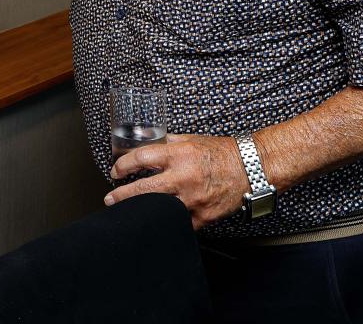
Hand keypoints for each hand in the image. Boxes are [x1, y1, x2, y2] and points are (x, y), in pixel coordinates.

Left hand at [104, 134, 249, 229]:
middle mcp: (184, 177)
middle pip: (144, 189)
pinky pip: (180, 223)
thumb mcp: (191, 140)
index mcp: (179, 155)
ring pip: (158, 210)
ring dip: (141, 211)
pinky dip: (169, 222)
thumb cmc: (222, 153)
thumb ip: (168, 142)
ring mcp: (193, 199)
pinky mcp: (203, 216)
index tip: (115, 171)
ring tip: (129, 211)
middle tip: (110, 198)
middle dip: (122, 195)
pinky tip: (158, 221)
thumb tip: (146, 141)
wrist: (252, 169)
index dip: (123, 165)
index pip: (141, 159)